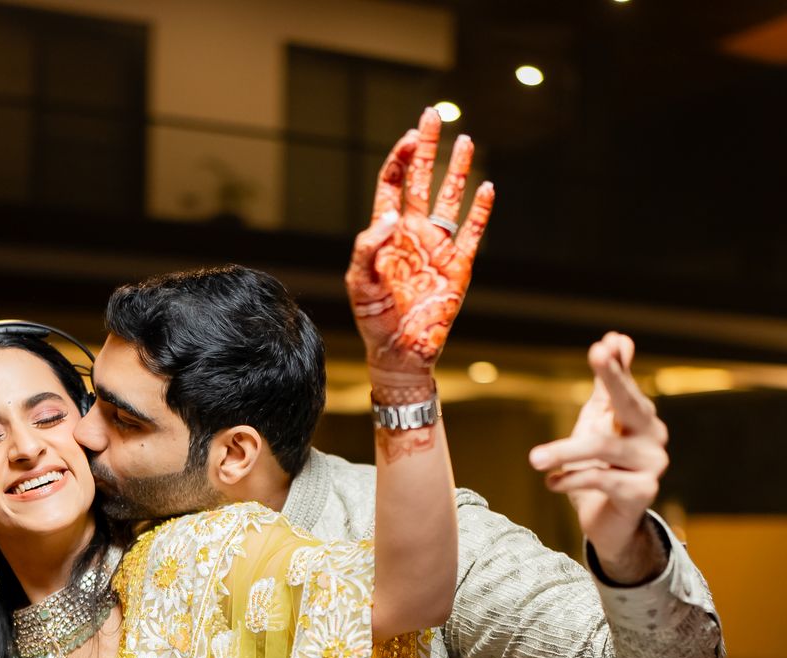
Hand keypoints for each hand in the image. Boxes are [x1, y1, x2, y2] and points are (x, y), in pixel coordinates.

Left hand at [346, 107, 494, 382]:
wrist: (400, 353)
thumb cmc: (374, 320)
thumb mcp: (360, 283)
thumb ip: (368, 248)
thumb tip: (389, 219)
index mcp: (386, 233)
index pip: (392, 184)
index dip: (399, 159)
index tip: (409, 139)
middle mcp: (413, 233)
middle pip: (421, 179)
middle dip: (426, 147)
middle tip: (433, 114)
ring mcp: (437, 248)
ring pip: (449, 199)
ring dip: (457, 170)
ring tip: (466, 139)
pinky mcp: (459, 267)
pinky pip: (473, 233)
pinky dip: (481, 211)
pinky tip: (487, 187)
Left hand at [529, 333, 669, 577]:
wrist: (609, 522)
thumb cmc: (602, 469)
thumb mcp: (599, 424)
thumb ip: (608, 386)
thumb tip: (616, 338)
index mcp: (641, 417)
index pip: (626, 386)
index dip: (616, 366)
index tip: (605, 343)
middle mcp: (653, 437)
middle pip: (631, 404)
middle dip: (613, 378)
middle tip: (597, 353)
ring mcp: (652, 466)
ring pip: (604, 448)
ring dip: (565, 451)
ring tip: (534, 459)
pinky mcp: (642, 494)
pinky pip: (601, 480)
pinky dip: (571, 479)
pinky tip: (551, 483)